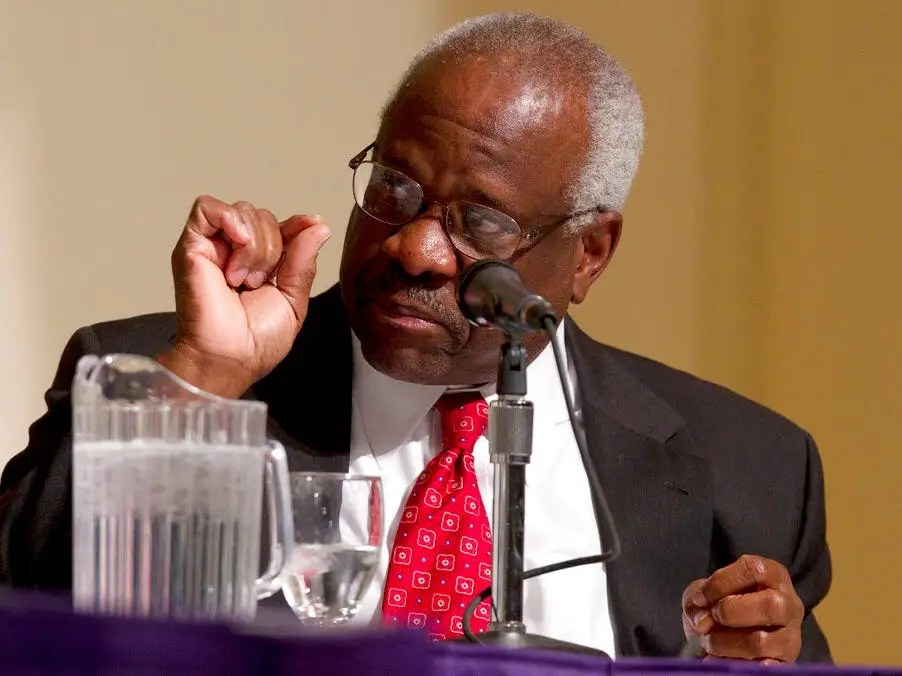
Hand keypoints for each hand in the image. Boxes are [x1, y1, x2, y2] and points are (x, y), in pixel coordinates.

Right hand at [157, 195, 330, 396]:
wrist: (230, 358)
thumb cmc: (256, 341)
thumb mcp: (293, 300)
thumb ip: (304, 261)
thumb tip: (318, 226)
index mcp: (259, 263)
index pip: (279, 226)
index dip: (296, 226)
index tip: (311, 228)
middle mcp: (234, 251)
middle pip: (262, 216)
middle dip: (272, 246)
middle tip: (259, 282)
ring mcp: (212, 247)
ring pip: (243, 211)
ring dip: (255, 245)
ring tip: (244, 279)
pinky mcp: (190, 245)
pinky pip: (207, 207)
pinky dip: (230, 221)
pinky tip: (238, 248)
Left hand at [682, 554, 803, 664]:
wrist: (729, 642)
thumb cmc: (720, 607)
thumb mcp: (705, 592)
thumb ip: (697, 596)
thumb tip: (702, 620)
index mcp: (773, 576)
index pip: (753, 569)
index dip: (721, 583)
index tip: (700, 598)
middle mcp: (789, 604)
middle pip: (769, 605)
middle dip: (728, 612)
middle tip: (710, 619)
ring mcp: (790, 637)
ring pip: (760, 641)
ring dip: (723, 643)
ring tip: (710, 643)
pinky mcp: (785, 665)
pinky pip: (763, 669)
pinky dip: (736, 665)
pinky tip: (722, 660)